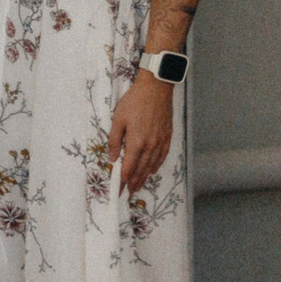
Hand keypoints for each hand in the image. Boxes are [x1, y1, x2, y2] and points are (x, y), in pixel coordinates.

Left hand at [108, 69, 176, 194]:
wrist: (156, 89)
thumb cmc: (134, 102)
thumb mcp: (118, 120)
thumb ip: (115, 141)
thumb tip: (112, 158)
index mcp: (137, 142)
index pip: (129, 167)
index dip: (122, 180)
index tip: (118, 190)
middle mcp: (151, 145)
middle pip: (141, 169)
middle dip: (134, 182)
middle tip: (128, 193)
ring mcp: (161, 141)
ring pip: (152, 164)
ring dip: (144, 177)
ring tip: (138, 186)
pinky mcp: (167, 136)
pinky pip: (162, 155)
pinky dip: (156, 165)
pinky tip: (152, 170)